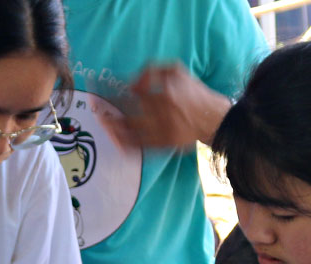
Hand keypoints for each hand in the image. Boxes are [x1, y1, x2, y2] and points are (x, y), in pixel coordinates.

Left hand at [102, 62, 230, 149]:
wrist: (214, 118)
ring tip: (103, 124)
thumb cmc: (195, 93)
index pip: (133, 92)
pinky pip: (140, 146)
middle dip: (109, 111)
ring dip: (113, 129)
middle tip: (96, 109)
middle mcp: (162, 113)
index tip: (104, 89)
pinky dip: (126, 143)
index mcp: (165, 93)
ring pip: (130, 132)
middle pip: (127, 113)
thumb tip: (133, 83)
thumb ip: (154, 70)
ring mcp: (162, 131)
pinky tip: (116, 139)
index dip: (117, 91)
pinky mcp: (164, 145)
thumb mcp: (178, 71)